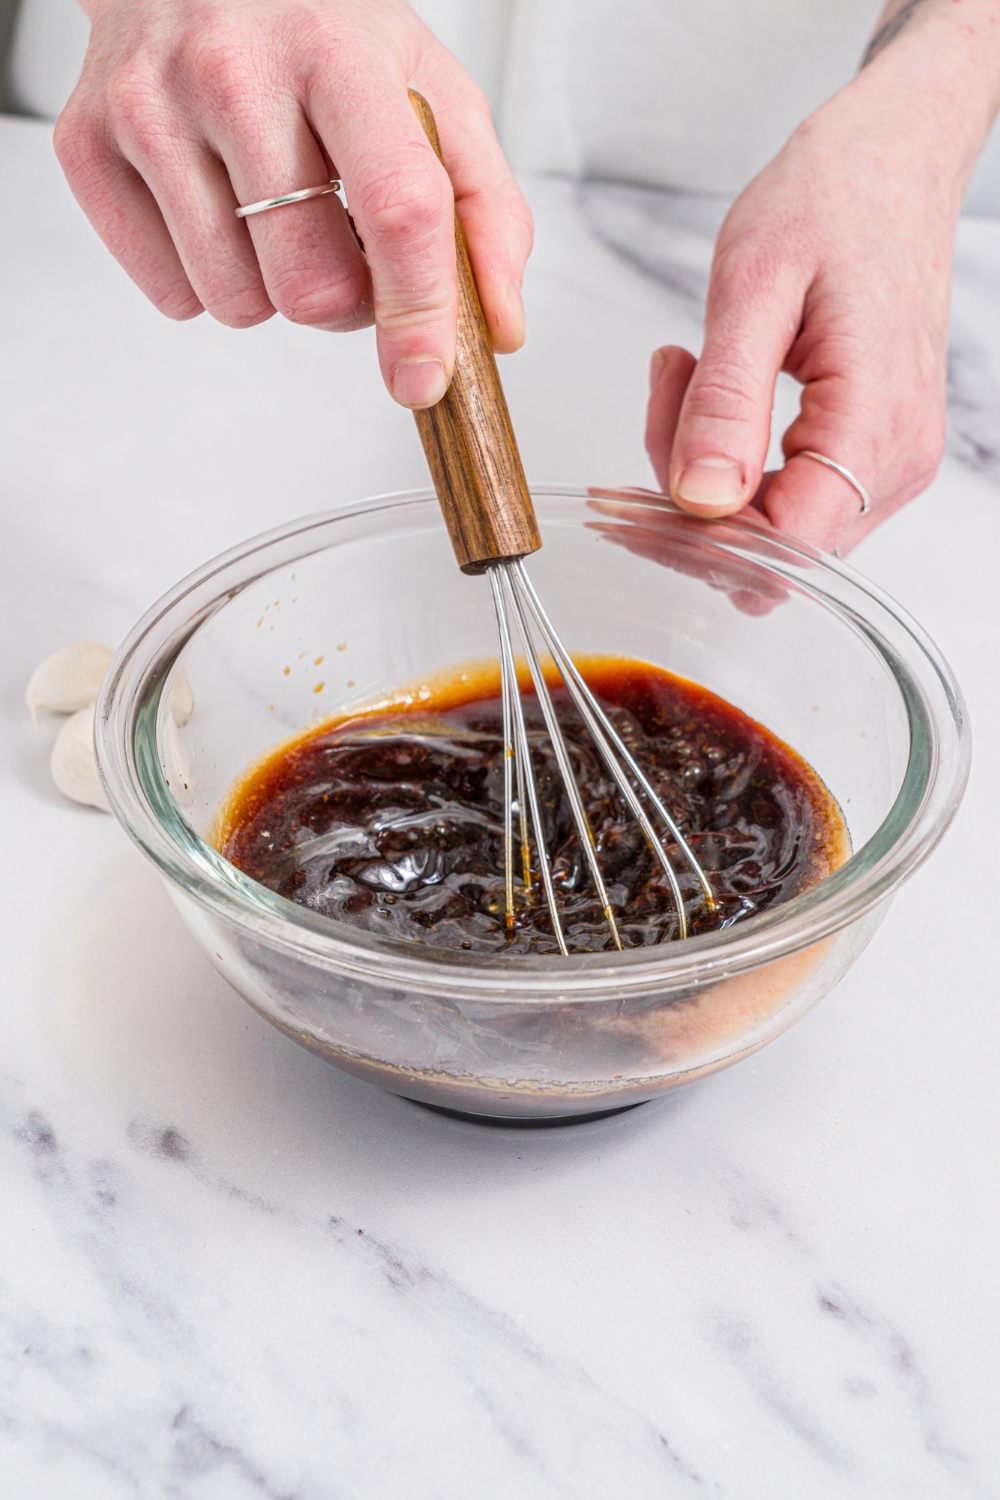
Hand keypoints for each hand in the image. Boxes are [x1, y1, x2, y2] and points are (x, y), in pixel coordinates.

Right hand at [55, 0, 531, 407]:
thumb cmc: (317, 29)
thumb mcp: (428, 87)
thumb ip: (485, 207)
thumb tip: (495, 325)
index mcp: (334, 51)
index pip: (396, 209)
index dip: (419, 312)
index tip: (425, 378)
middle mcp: (230, 72)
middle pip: (310, 286)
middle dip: (342, 301)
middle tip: (341, 246)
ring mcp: (148, 108)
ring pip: (237, 304)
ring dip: (273, 291)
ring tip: (276, 215)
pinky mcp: (89, 145)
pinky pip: (173, 296)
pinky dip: (208, 279)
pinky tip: (217, 208)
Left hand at [645, 0, 999, 553]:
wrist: (894, 158)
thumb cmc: (836, 197)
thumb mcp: (755, 285)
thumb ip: (726, 400)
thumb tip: (700, 499)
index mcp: (873, 420)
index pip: (785, 547)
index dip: (701, 541)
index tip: (638, 494)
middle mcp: (895, 458)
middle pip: (770, 546)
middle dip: (691, 493)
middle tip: (666, 389)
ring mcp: (889, 460)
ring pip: (771, 527)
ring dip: (705, 470)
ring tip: (688, 370)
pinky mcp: (870, 450)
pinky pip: (786, 493)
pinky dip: (731, 456)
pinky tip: (712, 389)